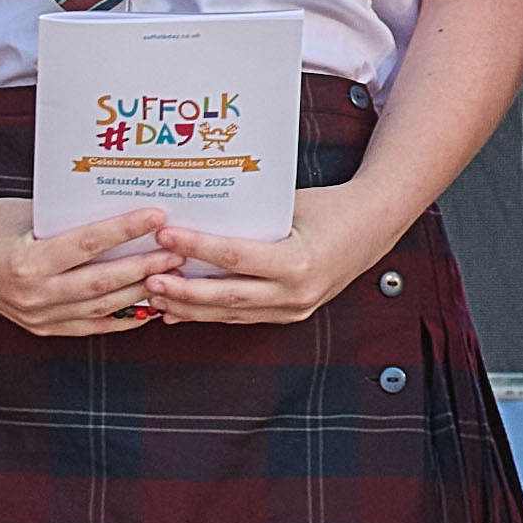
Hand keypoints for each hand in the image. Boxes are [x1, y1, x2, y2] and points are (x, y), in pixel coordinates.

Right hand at [0, 188, 180, 342]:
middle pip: (101, 282)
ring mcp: (38, 317)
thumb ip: (71, 219)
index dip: (124, 230)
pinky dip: (123, 316)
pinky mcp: (42, 328)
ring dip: (141, 291)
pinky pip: (92, 325)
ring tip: (172, 274)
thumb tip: (125, 208)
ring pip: (102, 306)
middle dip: (145, 266)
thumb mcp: (30, 213)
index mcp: (26, 262)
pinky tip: (150, 304)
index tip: (157, 215)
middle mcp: (32, 295)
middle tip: (179, 250)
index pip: (86, 245)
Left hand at [131, 198, 354, 327]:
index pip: (235, 257)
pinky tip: (180, 310)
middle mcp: (296, 293)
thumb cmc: (331, 208)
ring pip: (231, 313)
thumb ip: (249, 217)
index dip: (196, 248)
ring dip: (190, 307)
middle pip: (227, 297)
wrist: (373, 228)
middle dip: (183, 291)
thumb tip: (199, 211)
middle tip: (148, 280)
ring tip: (155, 297)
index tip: (165, 236)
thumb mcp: (290, 205)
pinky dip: (210, 313)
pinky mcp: (290, 314)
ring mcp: (293, 309)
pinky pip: (243, 316)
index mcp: (298, 262)